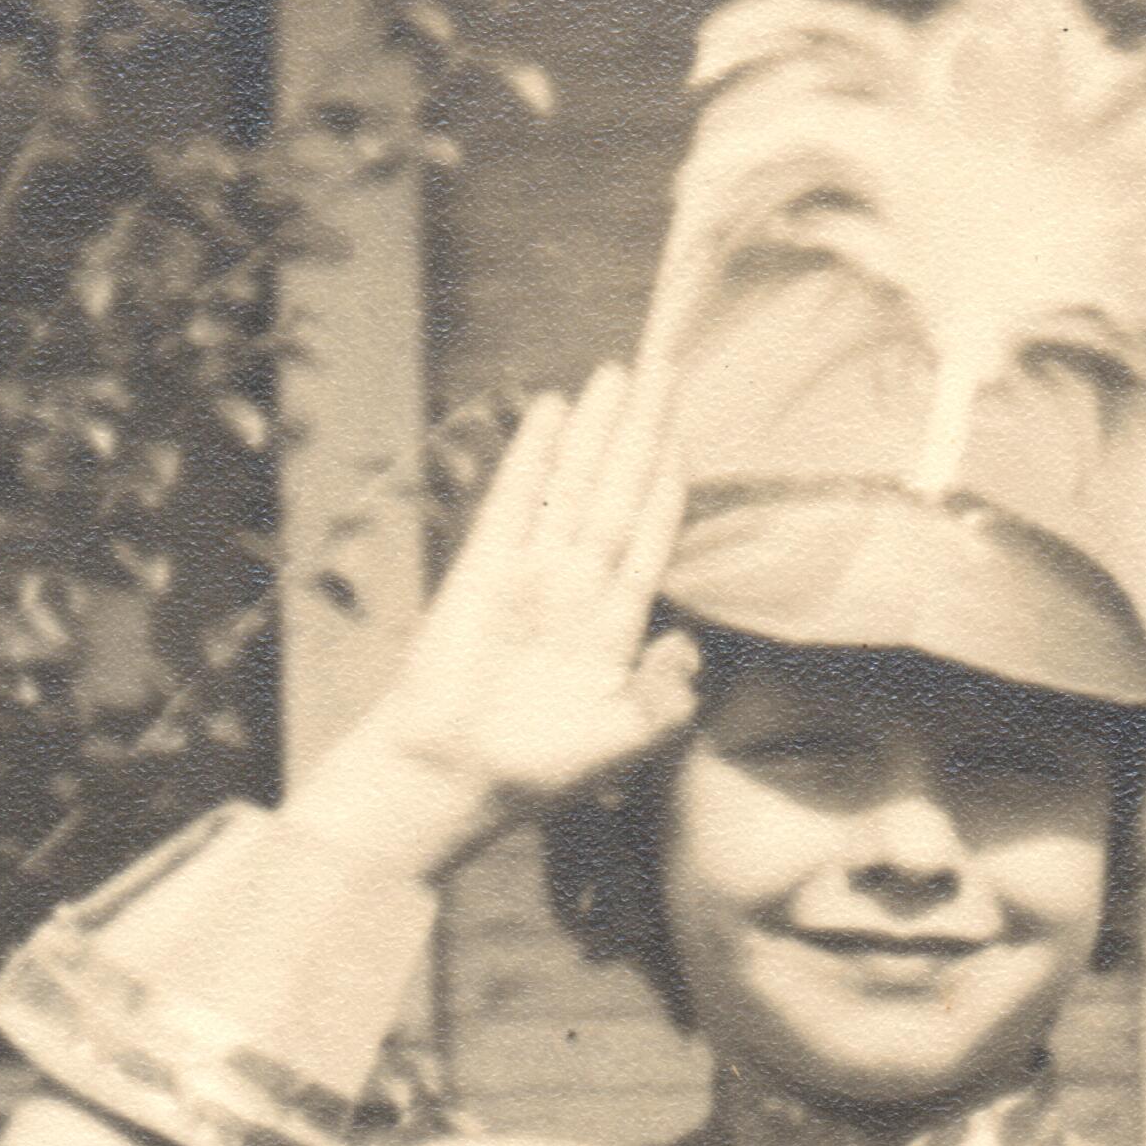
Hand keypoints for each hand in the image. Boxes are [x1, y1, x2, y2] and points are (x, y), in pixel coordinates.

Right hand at [296, 363, 699, 876]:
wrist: (458, 777)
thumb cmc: (539, 770)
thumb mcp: (627, 739)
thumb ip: (668, 696)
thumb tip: (687, 646)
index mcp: (611, 627)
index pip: (649, 540)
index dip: (667, 488)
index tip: (684, 435)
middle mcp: (574, 588)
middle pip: (618, 493)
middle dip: (641, 433)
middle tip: (664, 368)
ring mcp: (531, 570)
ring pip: (576, 483)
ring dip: (598, 428)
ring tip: (619, 372)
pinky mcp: (488, 563)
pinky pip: (521, 496)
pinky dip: (537, 452)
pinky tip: (555, 406)